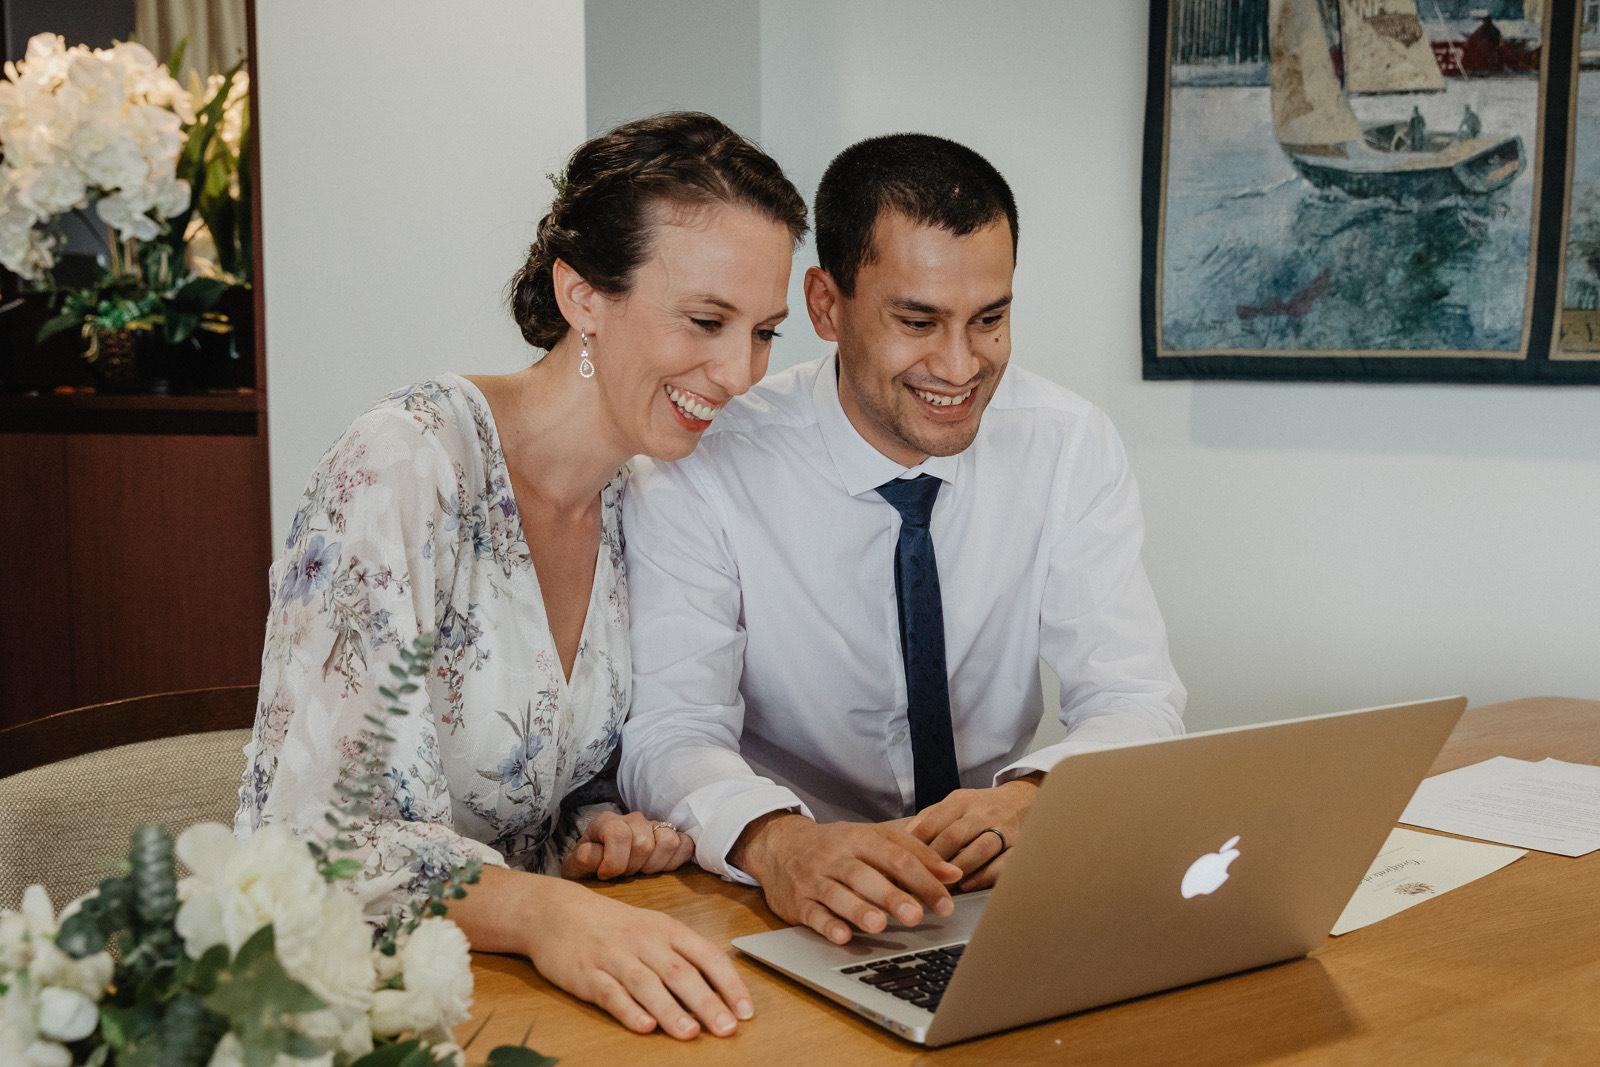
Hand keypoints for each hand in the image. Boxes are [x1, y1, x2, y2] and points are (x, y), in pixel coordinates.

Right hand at [526, 876, 752, 1038]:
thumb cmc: (613, 925)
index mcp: (666, 929)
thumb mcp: (652, 929)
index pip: (707, 956)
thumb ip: (682, 957)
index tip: (746, 1010)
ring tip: (690, 1033)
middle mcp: (644, 941)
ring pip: (647, 984)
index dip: (729, 984)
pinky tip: (644, 1026)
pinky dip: (629, 1010)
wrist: (557, 911)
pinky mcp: (586, 974)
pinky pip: (610, 994)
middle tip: (727, 1028)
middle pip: (681, 973)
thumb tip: (718, 992)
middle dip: (707, 1002)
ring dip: (670, 1010)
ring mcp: (614, 957)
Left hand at [561, 811, 694, 879]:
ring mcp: (653, 826)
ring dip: (655, 864)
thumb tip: (595, 857)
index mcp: (607, 822)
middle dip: (633, 868)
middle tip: (623, 874)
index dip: (614, 862)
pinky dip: (675, 860)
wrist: (599, 866)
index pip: (620, 835)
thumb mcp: (575, 866)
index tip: (605, 875)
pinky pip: (686, 844)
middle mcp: (632, 819)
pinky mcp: (670, 836)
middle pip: (644, 843)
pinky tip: (659, 869)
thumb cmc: (589, 867)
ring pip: (669, 840)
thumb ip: (582, 860)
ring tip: (641, 872)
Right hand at [729, 813, 962, 944]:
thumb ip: (914, 854)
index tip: (945, 903)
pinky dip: (827, 925)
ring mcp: (814, 879)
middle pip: (865, 875)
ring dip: (859, 910)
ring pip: (837, 894)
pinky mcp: (797, 901)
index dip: (922, 880)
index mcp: (860, 838)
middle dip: (891, 896)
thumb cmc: (836, 845)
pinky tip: (842, 936)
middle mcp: (836, 857)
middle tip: (915, 915)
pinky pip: (812, 914)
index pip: (896, 857)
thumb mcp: (873, 839)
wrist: (779, 845)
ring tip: (879, 925)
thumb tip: (953, 874)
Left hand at [906, 776, 1041, 890]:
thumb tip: (901, 843)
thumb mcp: (954, 804)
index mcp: (960, 801)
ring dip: (959, 870)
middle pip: (954, 837)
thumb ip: (930, 820)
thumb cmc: (979, 808)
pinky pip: (1004, 863)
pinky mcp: (1020, 844)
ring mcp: (1003, 827)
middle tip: (917, 882)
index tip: (900, 866)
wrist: (1021, 800)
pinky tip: (968, 885)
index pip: (932, 824)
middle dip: (934, 862)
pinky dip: (985, 876)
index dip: (913, 848)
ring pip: (979, 850)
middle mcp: (982, 812)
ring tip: (941, 887)